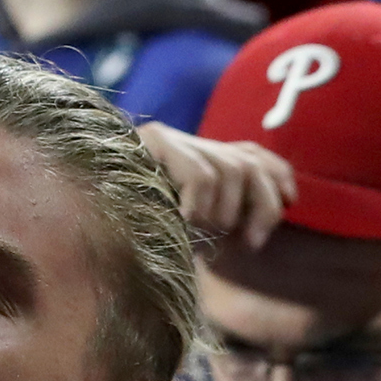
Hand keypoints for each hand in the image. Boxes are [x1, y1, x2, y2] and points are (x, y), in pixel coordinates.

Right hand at [141, 123, 296, 249]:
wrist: (88, 213)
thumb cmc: (147, 233)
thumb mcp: (201, 225)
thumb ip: (236, 210)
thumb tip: (289, 200)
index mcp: (204, 154)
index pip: (259, 154)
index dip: (279, 177)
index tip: (292, 202)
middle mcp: (192, 140)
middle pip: (251, 165)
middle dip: (258, 209)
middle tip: (241, 242)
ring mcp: (172, 138)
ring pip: (229, 173)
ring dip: (221, 214)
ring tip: (198, 230)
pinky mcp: (155, 141)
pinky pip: (202, 176)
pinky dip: (200, 206)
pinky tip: (184, 220)